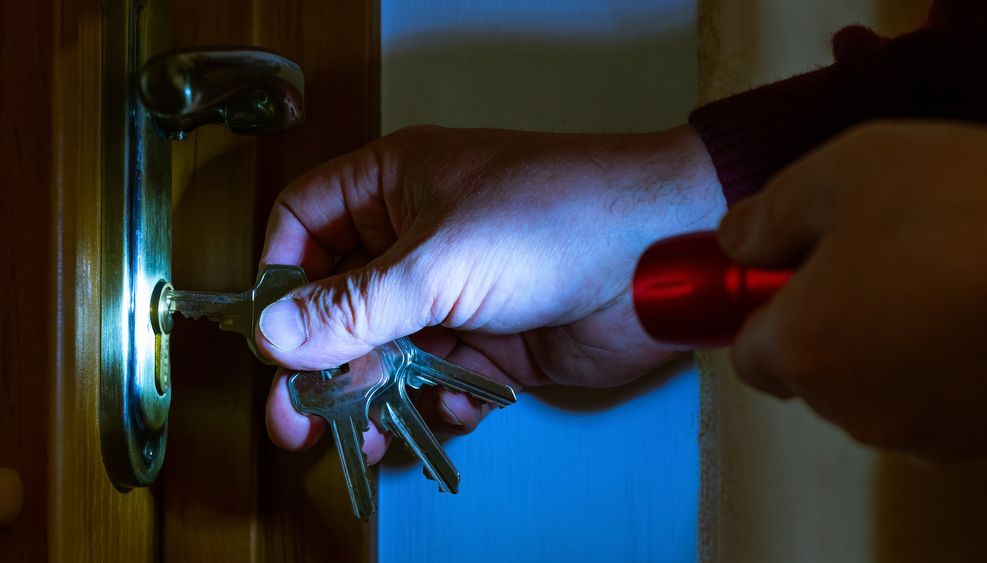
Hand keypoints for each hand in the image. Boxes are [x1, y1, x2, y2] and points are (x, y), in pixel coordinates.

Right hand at [256, 124, 723, 461]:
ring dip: (379, 394)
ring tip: (366, 437)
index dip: (280, 277)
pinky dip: (443, 401)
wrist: (662, 259)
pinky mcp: (496, 340)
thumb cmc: (557, 219)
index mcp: (395, 186)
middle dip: (320, 363)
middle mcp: (420, 238)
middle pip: (341, 303)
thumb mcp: (438, 261)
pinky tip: (458, 405)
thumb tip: (274, 332)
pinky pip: (443, 379)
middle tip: (296, 420)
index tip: (269, 333)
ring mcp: (458, 292)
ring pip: (391, 351)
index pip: (305, 224)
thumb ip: (352, 306)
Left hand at [718, 121, 986, 457]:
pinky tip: (985, 312)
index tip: (795, 272)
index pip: (747, 353)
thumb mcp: (847, 172)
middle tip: (883, 257)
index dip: (765, 308)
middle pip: (814, 374)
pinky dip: (949, 366)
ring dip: (894, 346)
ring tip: (949, 278)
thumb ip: (770, 214)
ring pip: (880, 391)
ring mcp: (929, 436)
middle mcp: (855, 412)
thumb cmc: (965, 203)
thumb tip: (733, 243)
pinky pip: (943, 403)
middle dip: (831, 322)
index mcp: (804, 351)